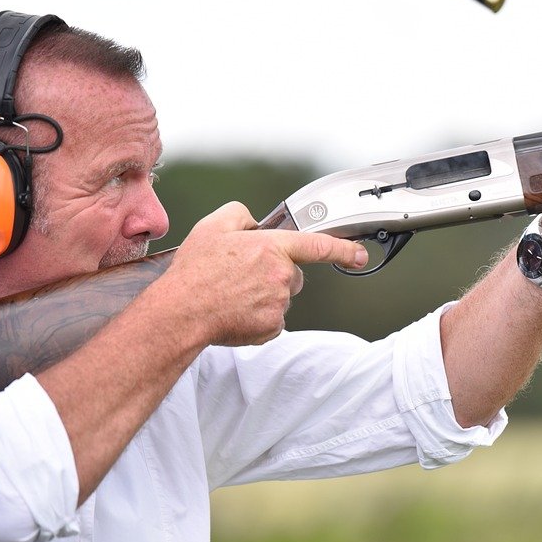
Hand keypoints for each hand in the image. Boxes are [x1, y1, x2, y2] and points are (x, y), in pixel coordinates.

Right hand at [158, 202, 367, 345]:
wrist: (181, 312)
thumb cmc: (194, 271)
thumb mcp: (212, 227)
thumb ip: (240, 215)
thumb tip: (254, 222)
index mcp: (271, 248)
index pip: (317, 245)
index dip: (343, 249)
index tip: (360, 255)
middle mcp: (280, 276)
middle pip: (293, 275)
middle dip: (276, 275)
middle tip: (242, 277)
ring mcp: (278, 304)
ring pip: (281, 299)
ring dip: (264, 297)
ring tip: (232, 295)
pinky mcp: (270, 327)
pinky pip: (272, 321)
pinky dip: (258, 318)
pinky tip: (236, 312)